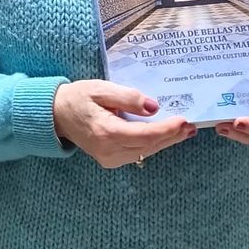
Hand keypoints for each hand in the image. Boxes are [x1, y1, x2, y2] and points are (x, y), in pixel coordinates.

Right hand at [53, 80, 195, 168]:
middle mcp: (109, 150)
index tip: (184, 121)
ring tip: (184, 130)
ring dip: (165, 141)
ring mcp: (109, 158)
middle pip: (149, 145)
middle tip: (191, 126)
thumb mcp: (101, 89)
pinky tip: (164, 134)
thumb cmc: (78, 98)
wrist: (57, 114)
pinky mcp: (110, 160)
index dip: (167, 129)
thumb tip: (153, 107)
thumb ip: (127, 97)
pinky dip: (153, 144)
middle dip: (172, 136)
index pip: (145, 134)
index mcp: (106, 132)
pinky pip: (137, 152)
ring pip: (145, 151)